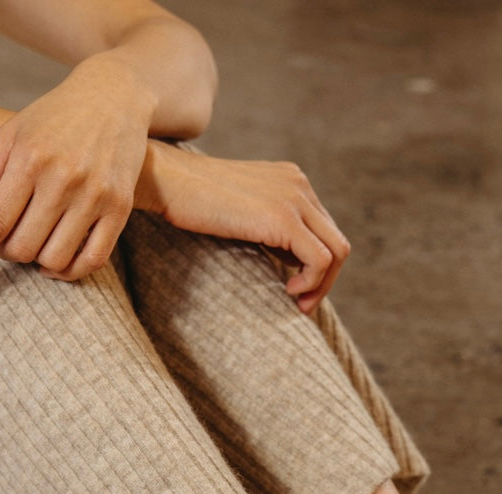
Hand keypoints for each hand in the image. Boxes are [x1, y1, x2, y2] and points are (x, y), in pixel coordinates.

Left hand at [0, 58, 152, 284]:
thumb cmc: (54, 118)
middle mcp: (63, 178)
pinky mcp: (120, 208)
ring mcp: (95, 195)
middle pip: (23, 246)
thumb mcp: (10, 139)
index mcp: (29, 158)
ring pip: (56, 258)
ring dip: (38, 262)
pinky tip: (57, 262)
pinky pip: (93, 259)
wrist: (113, 98)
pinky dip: (70, 271)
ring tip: (35, 245)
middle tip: (9, 239)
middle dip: (8, 252)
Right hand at [139, 142, 349, 311]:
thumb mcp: (243, 214)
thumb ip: (270, 230)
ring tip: (295, 301)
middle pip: (337, 243)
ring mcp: (294, 198)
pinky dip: (311, 283)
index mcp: (292, 181)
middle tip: (301, 305)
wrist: (163, 180)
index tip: (295, 291)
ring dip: (322, 286)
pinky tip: (287, 290)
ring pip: (337, 253)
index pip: (325, 231)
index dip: (318, 267)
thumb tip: (293, 266)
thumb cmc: (191, 203)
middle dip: (326, 281)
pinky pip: (320, 260)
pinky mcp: (283, 218)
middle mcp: (299, 185)